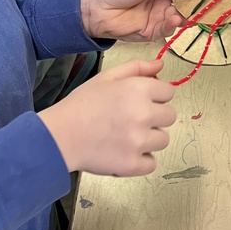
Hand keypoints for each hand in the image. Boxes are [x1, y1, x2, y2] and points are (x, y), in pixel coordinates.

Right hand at [39, 59, 175, 175]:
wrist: (61, 135)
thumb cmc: (82, 104)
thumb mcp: (107, 77)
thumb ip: (137, 68)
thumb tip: (161, 64)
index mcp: (138, 90)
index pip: (169, 92)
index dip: (156, 95)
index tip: (142, 101)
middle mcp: (143, 114)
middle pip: (170, 116)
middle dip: (155, 116)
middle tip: (132, 118)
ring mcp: (139, 142)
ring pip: (163, 140)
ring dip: (149, 138)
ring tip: (126, 135)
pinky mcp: (132, 165)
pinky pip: (151, 163)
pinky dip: (140, 160)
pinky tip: (124, 151)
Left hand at [80, 0, 194, 41]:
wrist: (94, 6)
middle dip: (199, 0)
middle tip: (209, 0)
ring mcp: (162, 11)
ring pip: (184, 14)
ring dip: (188, 13)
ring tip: (187, 11)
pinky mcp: (155, 28)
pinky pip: (171, 28)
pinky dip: (175, 24)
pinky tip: (174, 18)